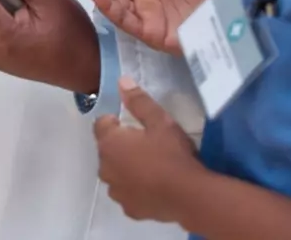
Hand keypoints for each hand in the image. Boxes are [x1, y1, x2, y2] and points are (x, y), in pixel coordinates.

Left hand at [94, 78, 203, 224]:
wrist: (189, 196)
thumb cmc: (172, 154)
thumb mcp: (160, 121)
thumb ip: (139, 101)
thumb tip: (122, 81)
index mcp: (109, 144)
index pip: (101, 124)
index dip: (116, 121)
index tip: (135, 123)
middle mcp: (105, 168)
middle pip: (107, 149)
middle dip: (121, 144)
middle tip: (147, 143)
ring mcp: (116, 191)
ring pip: (116, 172)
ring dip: (126, 167)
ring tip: (152, 165)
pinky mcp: (129, 209)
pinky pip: (127, 192)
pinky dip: (135, 187)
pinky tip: (154, 185)